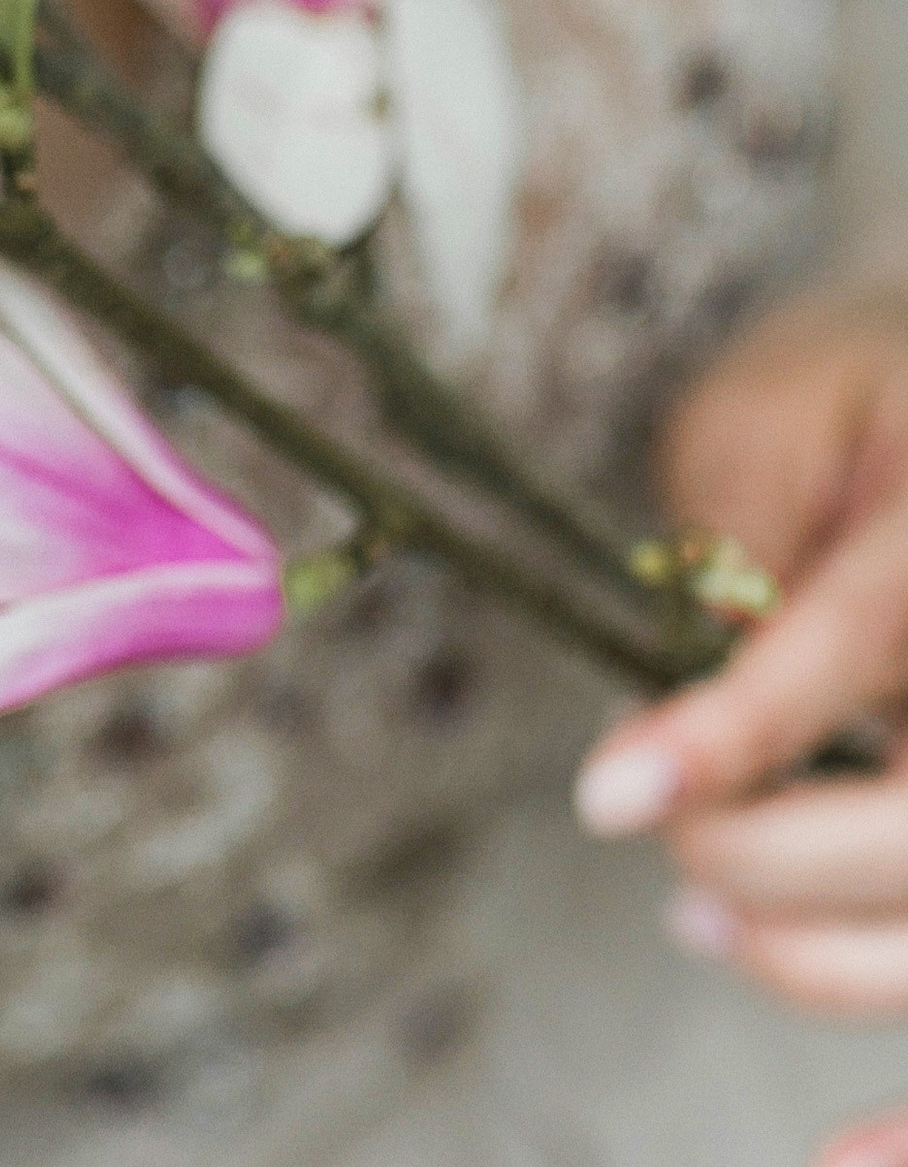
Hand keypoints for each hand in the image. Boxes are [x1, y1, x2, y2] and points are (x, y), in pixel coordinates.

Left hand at [571, 293, 907, 1162]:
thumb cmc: (867, 392)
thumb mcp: (780, 404)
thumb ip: (736, 524)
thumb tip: (695, 670)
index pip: (854, 647)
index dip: (735, 730)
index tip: (615, 793)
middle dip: (768, 850)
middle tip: (658, 818)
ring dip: (824, 957)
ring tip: (705, 907)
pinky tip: (836, 1156)